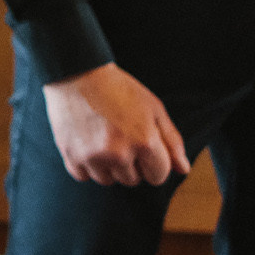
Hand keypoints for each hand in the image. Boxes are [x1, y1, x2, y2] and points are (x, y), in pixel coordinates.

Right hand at [44, 64, 191, 186]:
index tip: (143, 147)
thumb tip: (183, 169)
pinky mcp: (71, 156)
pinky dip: (85, 165)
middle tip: (120, 137)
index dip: (154, 163)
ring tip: (102, 139)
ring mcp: (93, 157)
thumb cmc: (119, 89)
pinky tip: (86, 143)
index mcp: (144, 141)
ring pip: (108, 180)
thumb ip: (171, 141)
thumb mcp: (153, 109)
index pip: (159, 176)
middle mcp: (119, 154)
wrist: (77, 73)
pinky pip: (83, 176)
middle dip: (131, 164)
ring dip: (108, 166)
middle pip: (133, 180)